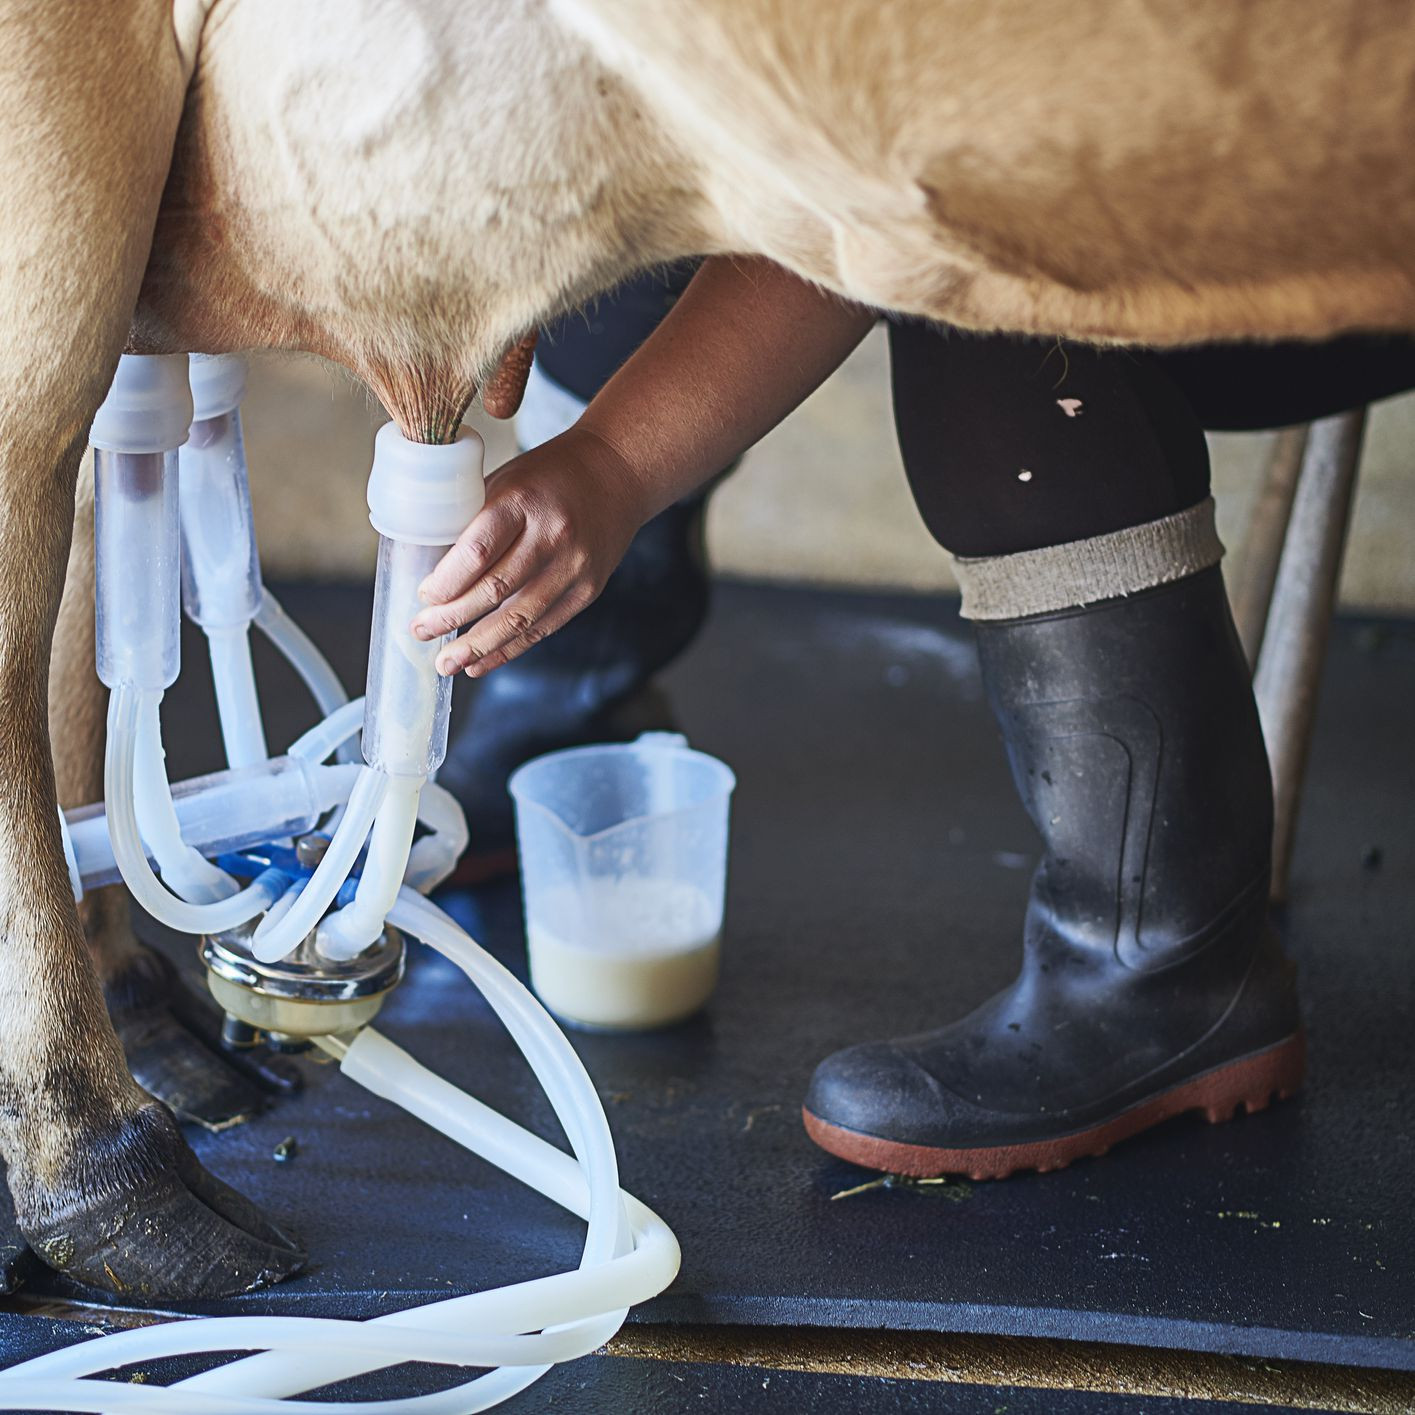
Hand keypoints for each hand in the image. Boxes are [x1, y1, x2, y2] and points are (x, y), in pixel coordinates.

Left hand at [411, 427, 648, 676]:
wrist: (617, 474)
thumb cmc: (551, 476)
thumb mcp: (506, 480)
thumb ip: (475, 521)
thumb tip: (434, 571)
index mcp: (522, 501)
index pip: (478, 552)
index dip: (446, 582)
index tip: (423, 597)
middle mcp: (552, 536)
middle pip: (494, 590)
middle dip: (451, 618)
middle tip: (420, 632)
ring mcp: (574, 567)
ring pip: (519, 619)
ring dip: (477, 646)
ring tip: (446, 663)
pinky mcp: (587, 590)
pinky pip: (542, 628)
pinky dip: (509, 649)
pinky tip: (481, 662)